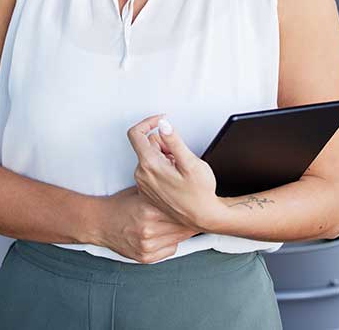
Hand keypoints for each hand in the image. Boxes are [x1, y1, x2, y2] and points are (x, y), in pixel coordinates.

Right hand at [95, 187, 198, 263]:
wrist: (99, 223)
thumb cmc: (120, 206)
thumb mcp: (141, 192)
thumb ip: (162, 194)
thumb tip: (185, 191)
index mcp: (149, 210)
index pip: (182, 212)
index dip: (191, 209)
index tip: (197, 207)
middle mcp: (149, 230)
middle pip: (183, 227)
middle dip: (189, 221)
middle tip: (194, 215)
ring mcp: (147, 246)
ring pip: (179, 239)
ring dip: (182, 232)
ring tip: (178, 223)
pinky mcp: (146, 257)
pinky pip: (170, 250)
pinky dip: (171, 242)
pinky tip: (165, 234)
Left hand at [127, 115, 225, 235]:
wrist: (202, 217)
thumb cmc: (200, 193)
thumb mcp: (191, 163)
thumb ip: (174, 141)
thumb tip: (163, 124)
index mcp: (149, 165)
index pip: (136, 134)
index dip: (148, 122)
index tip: (162, 120)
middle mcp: (141, 174)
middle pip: (147, 145)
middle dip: (164, 144)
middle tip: (180, 156)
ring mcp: (143, 184)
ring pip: (150, 157)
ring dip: (165, 157)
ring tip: (181, 170)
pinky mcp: (147, 190)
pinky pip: (151, 170)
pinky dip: (163, 168)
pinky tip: (176, 178)